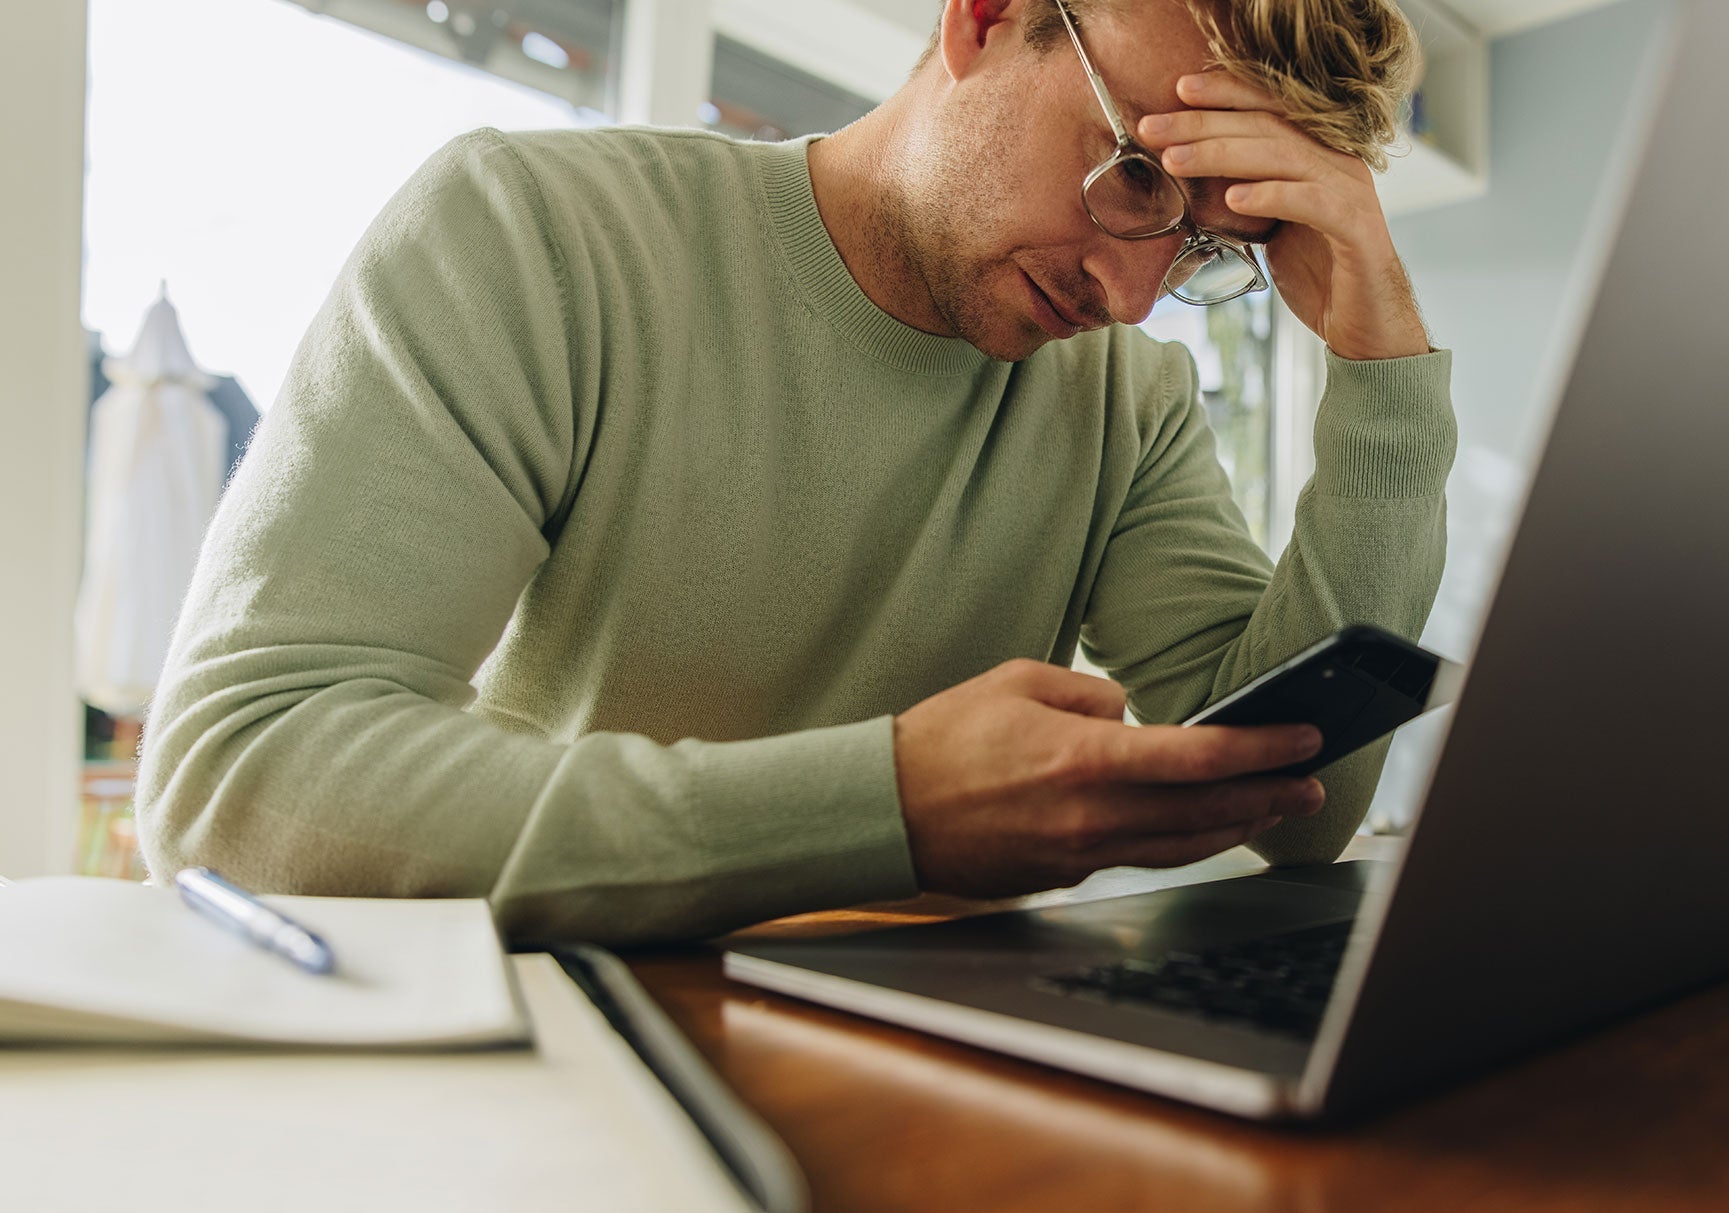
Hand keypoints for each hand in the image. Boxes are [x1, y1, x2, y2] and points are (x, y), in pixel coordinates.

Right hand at [892, 660, 1326, 897]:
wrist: (887, 811)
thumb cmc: (944, 739)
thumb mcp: (1018, 680)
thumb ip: (1090, 693)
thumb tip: (1132, 715)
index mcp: (1083, 759)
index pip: (1198, 756)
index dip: (1262, 748)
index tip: (1302, 737)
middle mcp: (1092, 815)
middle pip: (1207, 811)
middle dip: (1270, 796)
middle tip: (1313, 782)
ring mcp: (1081, 854)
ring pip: (1183, 847)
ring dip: (1238, 828)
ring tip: (1273, 810)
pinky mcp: (1066, 876)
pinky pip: (1140, 858)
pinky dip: (1182, 842)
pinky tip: (1202, 828)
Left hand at [1139, 73, 1429, 361]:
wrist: (1362, 323)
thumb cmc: (1315, 271)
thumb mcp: (1268, 226)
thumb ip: (1242, 194)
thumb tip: (1187, 174)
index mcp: (1317, 153)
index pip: (1268, 109)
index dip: (1225, 94)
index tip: (1178, 91)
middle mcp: (1336, 161)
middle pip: (1265, 127)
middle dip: (1204, 124)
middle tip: (1154, 127)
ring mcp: (1349, 191)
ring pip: (1282, 157)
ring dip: (1223, 155)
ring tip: (1177, 161)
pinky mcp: (1356, 227)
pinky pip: (1311, 202)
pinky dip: (1271, 196)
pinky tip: (1233, 199)